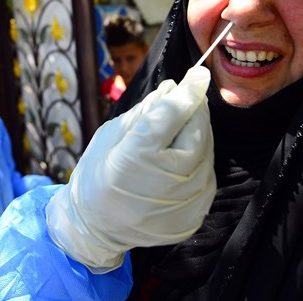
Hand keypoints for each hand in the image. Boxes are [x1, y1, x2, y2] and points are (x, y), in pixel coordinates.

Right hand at [46, 66, 215, 271]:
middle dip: (194, 111)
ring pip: (206, 153)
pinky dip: (197, 160)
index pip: (174, 113)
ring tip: (177, 131)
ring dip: (196, 135)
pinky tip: (179, 158)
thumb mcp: (112, 134)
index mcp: (139, 155)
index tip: (199, 74)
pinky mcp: (196, 214)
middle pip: (198, 131)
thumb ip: (146, 111)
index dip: (189, 90)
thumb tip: (174, 87)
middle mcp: (170, 180)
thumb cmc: (98, 174)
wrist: (96, 228)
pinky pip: (205, 175)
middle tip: (188, 97)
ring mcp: (186, 201)